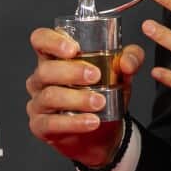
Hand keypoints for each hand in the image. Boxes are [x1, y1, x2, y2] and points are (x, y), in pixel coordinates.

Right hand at [25, 29, 144, 167]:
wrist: (103, 130)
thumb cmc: (104, 92)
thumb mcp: (121, 71)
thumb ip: (131, 58)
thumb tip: (127, 62)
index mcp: (55, 57)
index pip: (41, 39)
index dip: (52, 41)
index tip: (74, 49)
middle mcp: (42, 77)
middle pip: (46, 69)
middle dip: (71, 71)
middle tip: (96, 76)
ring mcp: (39, 102)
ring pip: (49, 96)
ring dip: (77, 98)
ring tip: (100, 102)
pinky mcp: (40, 126)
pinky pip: (51, 123)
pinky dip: (74, 122)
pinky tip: (92, 121)